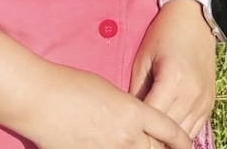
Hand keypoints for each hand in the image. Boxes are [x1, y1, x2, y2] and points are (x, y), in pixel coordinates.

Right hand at [25, 63, 191, 148]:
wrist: (40, 98)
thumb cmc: (71, 84)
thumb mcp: (107, 89)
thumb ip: (127, 108)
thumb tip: (134, 120)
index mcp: (133, 112)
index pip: (169, 131)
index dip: (181, 140)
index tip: (186, 145)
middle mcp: (127, 137)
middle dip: (160, 148)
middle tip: (163, 146)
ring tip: (133, 143)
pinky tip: (111, 145)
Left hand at [129, 0, 216, 140]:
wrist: (194, 17)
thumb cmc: (163, 33)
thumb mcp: (143, 57)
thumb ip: (136, 90)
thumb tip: (128, 116)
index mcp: (173, 79)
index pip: (152, 118)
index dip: (136, 127)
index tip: (123, 129)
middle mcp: (192, 94)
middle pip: (169, 133)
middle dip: (150, 137)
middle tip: (133, 136)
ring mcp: (204, 101)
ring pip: (183, 137)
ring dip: (166, 139)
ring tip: (148, 135)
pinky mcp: (209, 103)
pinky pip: (194, 130)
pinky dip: (180, 134)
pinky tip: (166, 131)